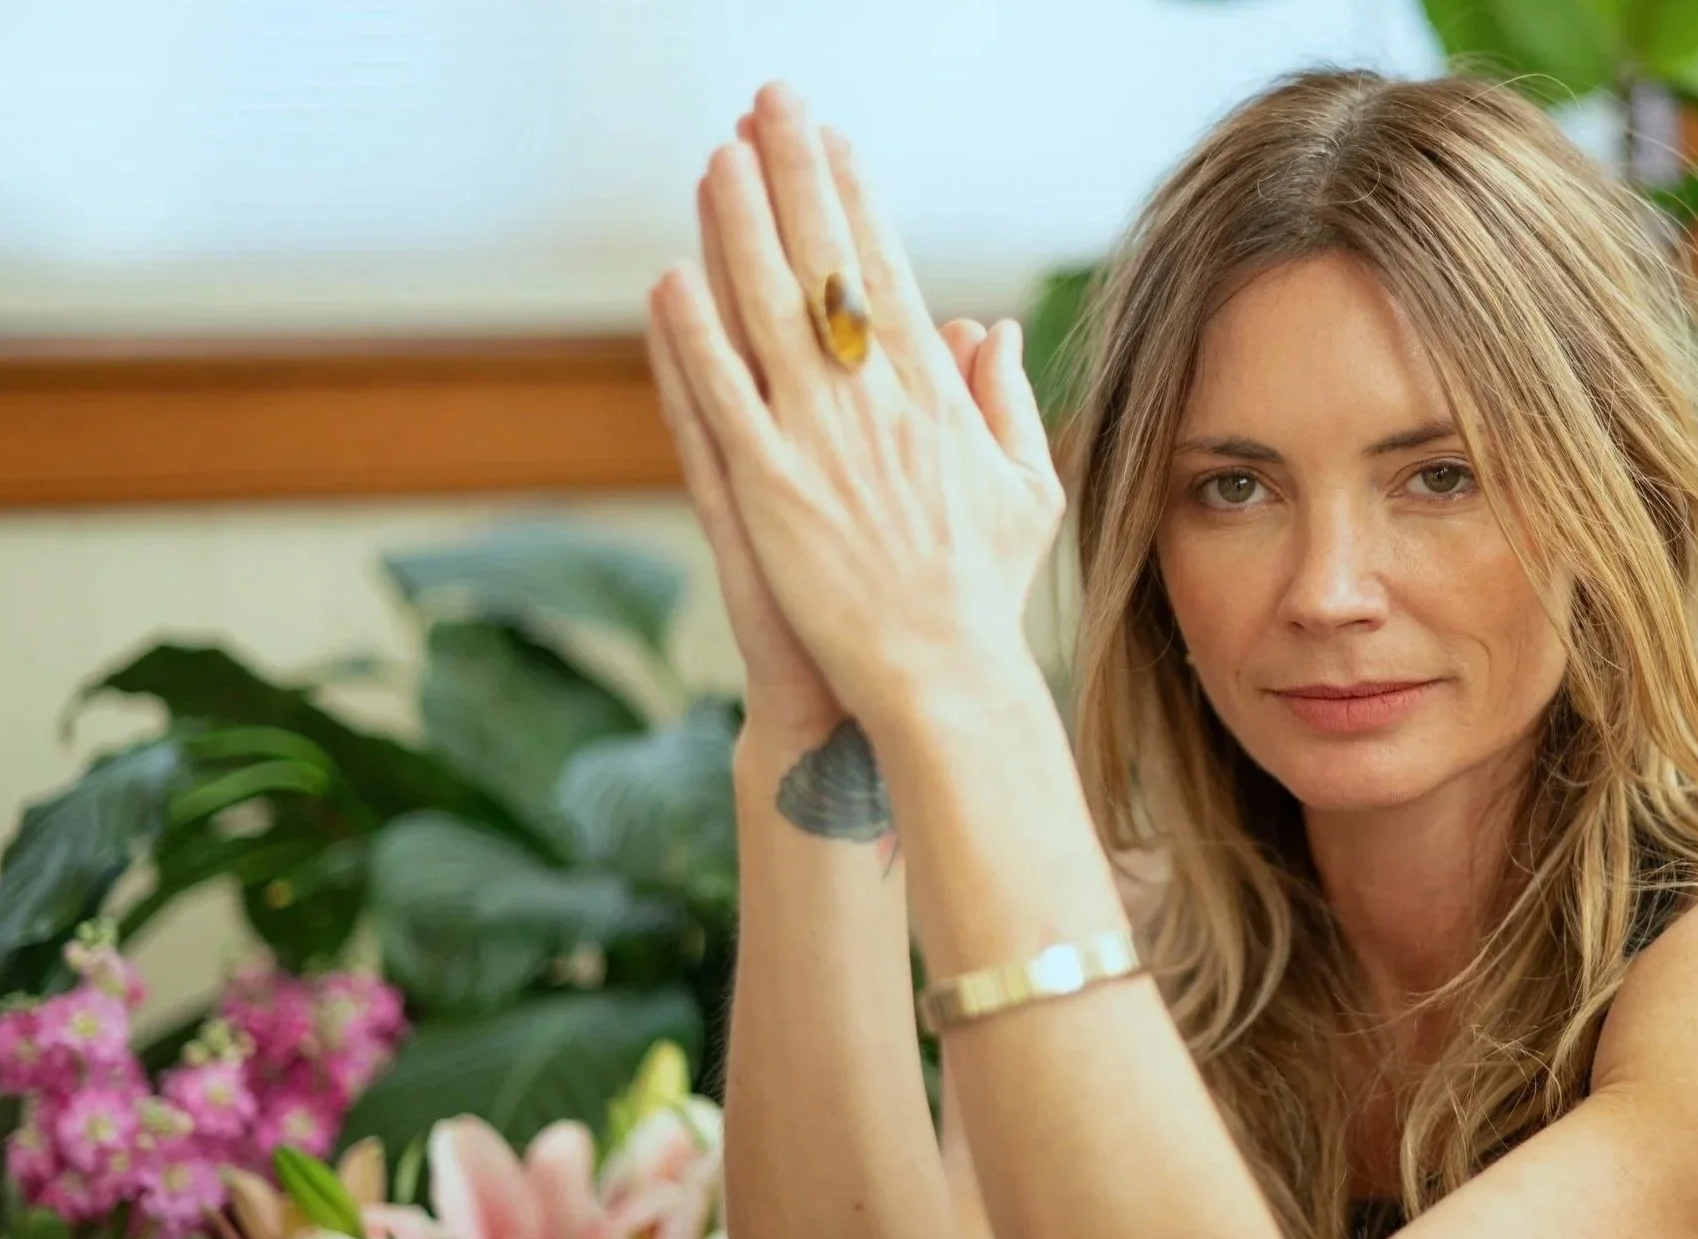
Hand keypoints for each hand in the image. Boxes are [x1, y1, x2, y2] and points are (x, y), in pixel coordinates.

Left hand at [648, 82, 1064, 737]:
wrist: (942, 676)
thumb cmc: (988, 591)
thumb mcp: (1027, 488)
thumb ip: (1008, 401)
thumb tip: (994, 326)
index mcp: (936, 397)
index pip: (887, 272)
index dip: (854, 200)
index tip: (834, 140)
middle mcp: (876, 405)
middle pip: (826, 266)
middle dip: (796, 176)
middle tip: (770, 104)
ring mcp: (818, 445)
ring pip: (768, 314)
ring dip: (740, 228)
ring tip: (717, 159)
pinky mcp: (768, 492)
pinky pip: (722, 399)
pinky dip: (695, 338)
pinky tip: (670, 280)